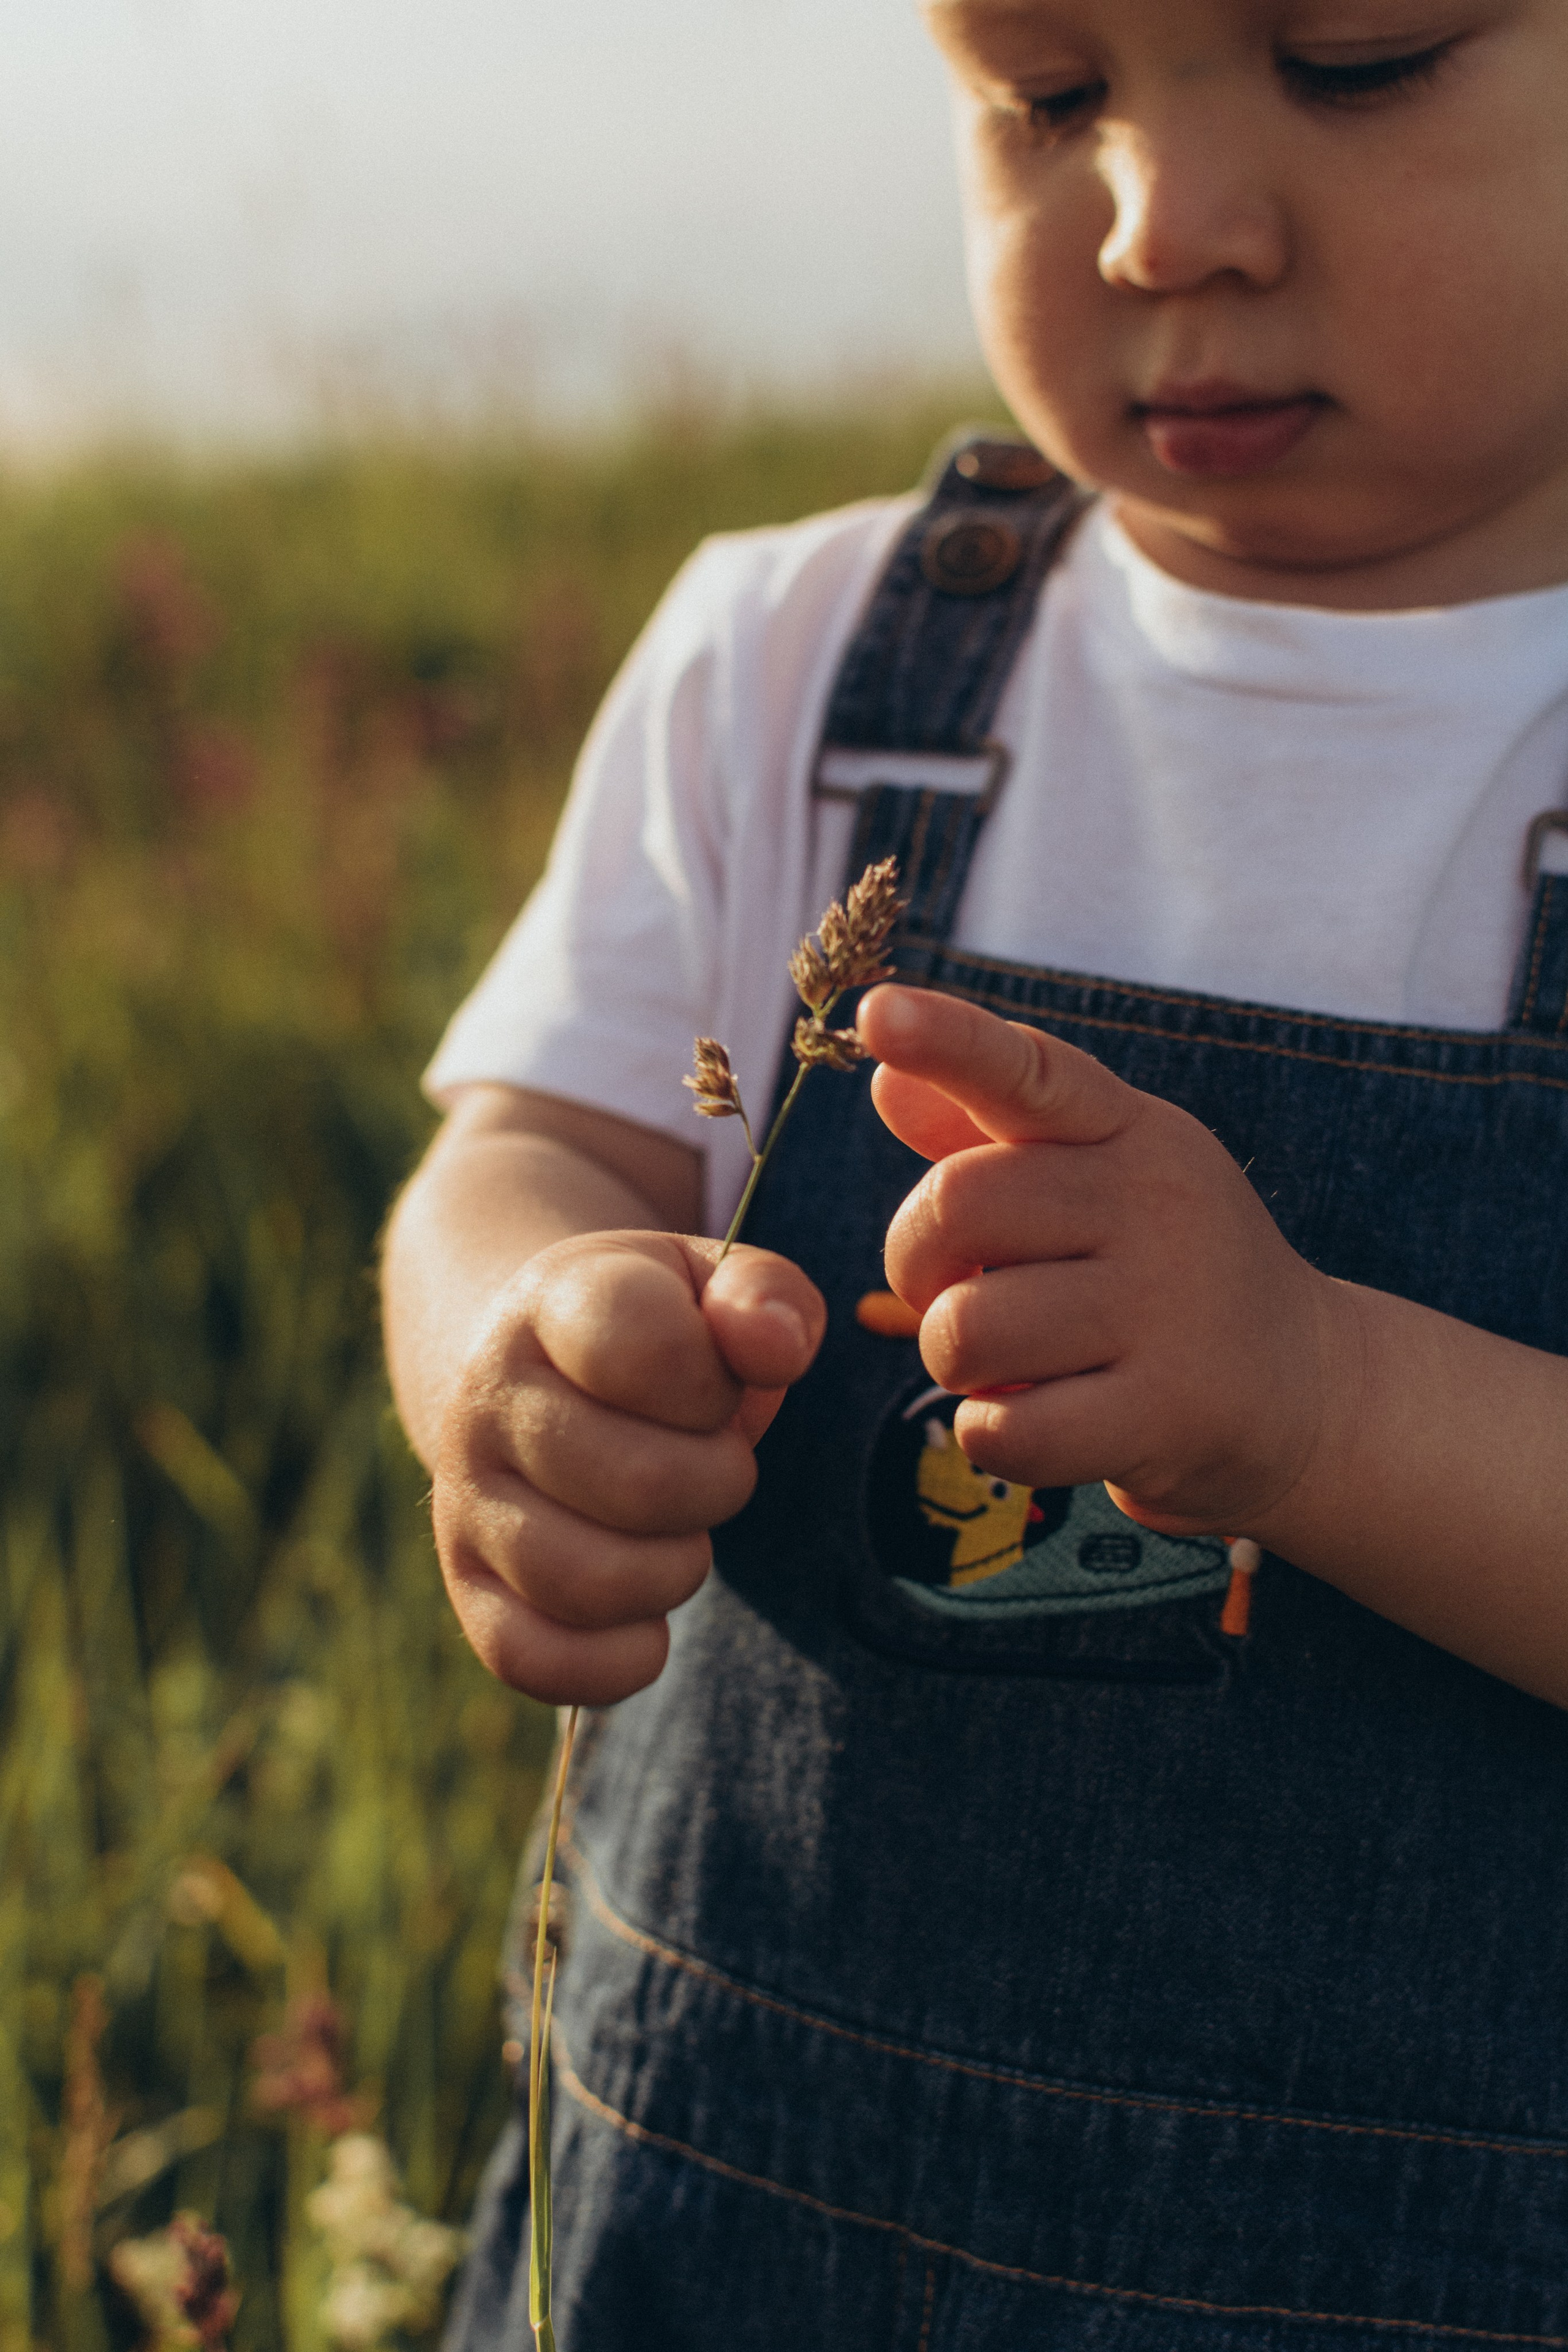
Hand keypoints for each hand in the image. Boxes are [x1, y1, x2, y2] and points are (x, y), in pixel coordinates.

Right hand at [430, 1233, 824, 1704]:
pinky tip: (647, 1616)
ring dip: (676, 1571)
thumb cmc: (654, 1335)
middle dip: (719, 1485)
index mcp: (554, 1302)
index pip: (647, 1351)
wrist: (536, 1370)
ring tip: (677, 1531)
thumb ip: (765, 1299)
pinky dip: (619, 1659)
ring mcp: (465, 1499)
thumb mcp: (709, 1288)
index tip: (712, 1384)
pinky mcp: (466, 1589)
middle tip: (712, 1465)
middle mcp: (488, 1399)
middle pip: (641, 1484)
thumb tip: (775, 1347)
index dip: (715, 1385)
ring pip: (590, 1583)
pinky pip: (534, 1661)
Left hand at [861, 985, 1346, 1538]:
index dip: (947, 1041)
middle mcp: (1153, 1206)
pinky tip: (1042, 1418)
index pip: (1029, 1069)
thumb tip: (885, 1073)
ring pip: (965, 1331)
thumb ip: (984, 1128)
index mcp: (1127, 1131)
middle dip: (917, 1263)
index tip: (877, 1011)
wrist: (1306, 1387)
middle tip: (955, 1289)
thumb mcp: (1095, 1178)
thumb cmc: (1160, 1269)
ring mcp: (1166, 1311)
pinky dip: (992, 1435)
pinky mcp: (1165, 1414)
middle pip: (953, 1209)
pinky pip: (1006, 1431)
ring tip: (1013, 1361)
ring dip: (953, 1362)